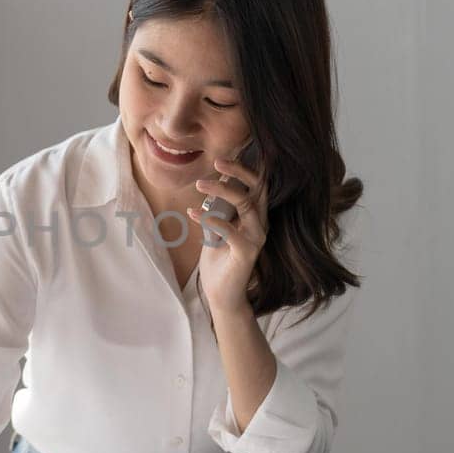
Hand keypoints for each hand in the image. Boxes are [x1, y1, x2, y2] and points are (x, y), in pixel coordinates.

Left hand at [186, 153, 268, 316]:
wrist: (222, 295)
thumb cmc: (219, 259)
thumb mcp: (216, 228)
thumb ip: (219, 209)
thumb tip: (213, 183)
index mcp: (255, 216)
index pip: (257, 185)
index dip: (242, 169)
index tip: (221, 157)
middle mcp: (260, 224)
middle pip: (258, 188)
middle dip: (239, 171)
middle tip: (216, 162)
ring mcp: (256, 238)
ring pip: (246, 204)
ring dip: (222, 191)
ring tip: (199, 184)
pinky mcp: (247, 253)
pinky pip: (231, 231)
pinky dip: (212, 220)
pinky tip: (192, 213)